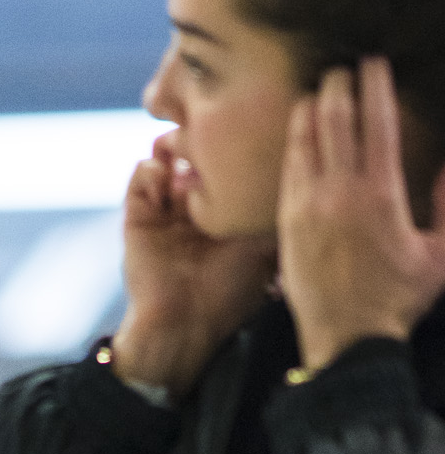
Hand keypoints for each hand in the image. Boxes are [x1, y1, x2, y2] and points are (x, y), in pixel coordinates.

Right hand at [107, 135, 273, 396]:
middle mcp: (193, 210)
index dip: (237, 144)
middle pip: (196, 155)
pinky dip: (148, 168)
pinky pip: (139, 180)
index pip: (229, 166)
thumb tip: (316, 174)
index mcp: (222, 214)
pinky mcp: (137, 221)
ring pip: (166, 160)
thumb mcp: (269, 246)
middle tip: (215, 125)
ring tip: (183, 142)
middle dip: (204, 136)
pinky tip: (162, 171)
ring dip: (173, 144)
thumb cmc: (231, 294)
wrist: (186, 327)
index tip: (252, 128)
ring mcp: (163, 213)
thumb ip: (281, 212)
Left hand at [279, 57, 444, 377]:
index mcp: (380, 193)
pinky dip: (293, 142)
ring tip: (318, 90)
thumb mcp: (441, 253)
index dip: (373, 83)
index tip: (373, 62)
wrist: (346, 341)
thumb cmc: (398, 299)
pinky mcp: (285, 223)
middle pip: (333, 118)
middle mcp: (338, 191)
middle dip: (337, 84)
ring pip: (303, 139)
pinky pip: (287, 169)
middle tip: (342, 68)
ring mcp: (306, 206)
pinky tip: (298, 130)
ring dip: (310, 107)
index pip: (375, 120)